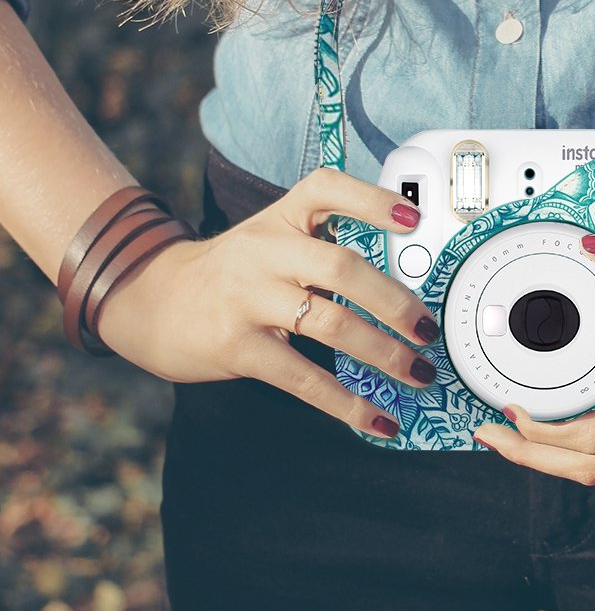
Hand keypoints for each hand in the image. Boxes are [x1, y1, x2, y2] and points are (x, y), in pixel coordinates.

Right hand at [93, 167, 441, 438]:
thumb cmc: (234, 272)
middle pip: (341, 266)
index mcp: (280, 218)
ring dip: (383, 353)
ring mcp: (247, 298)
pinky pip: (303, 378)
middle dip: (395, 302)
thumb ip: (322, 248)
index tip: (414, 221)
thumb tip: (401, 290)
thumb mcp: (270, 240)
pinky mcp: (237, 346)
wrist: (151, 300)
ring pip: (329, 323)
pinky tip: (378, 420)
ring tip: (420, 373)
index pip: (327, 189)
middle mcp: (264, 251)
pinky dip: (347, 404)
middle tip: (428, 330)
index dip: (373, 201)